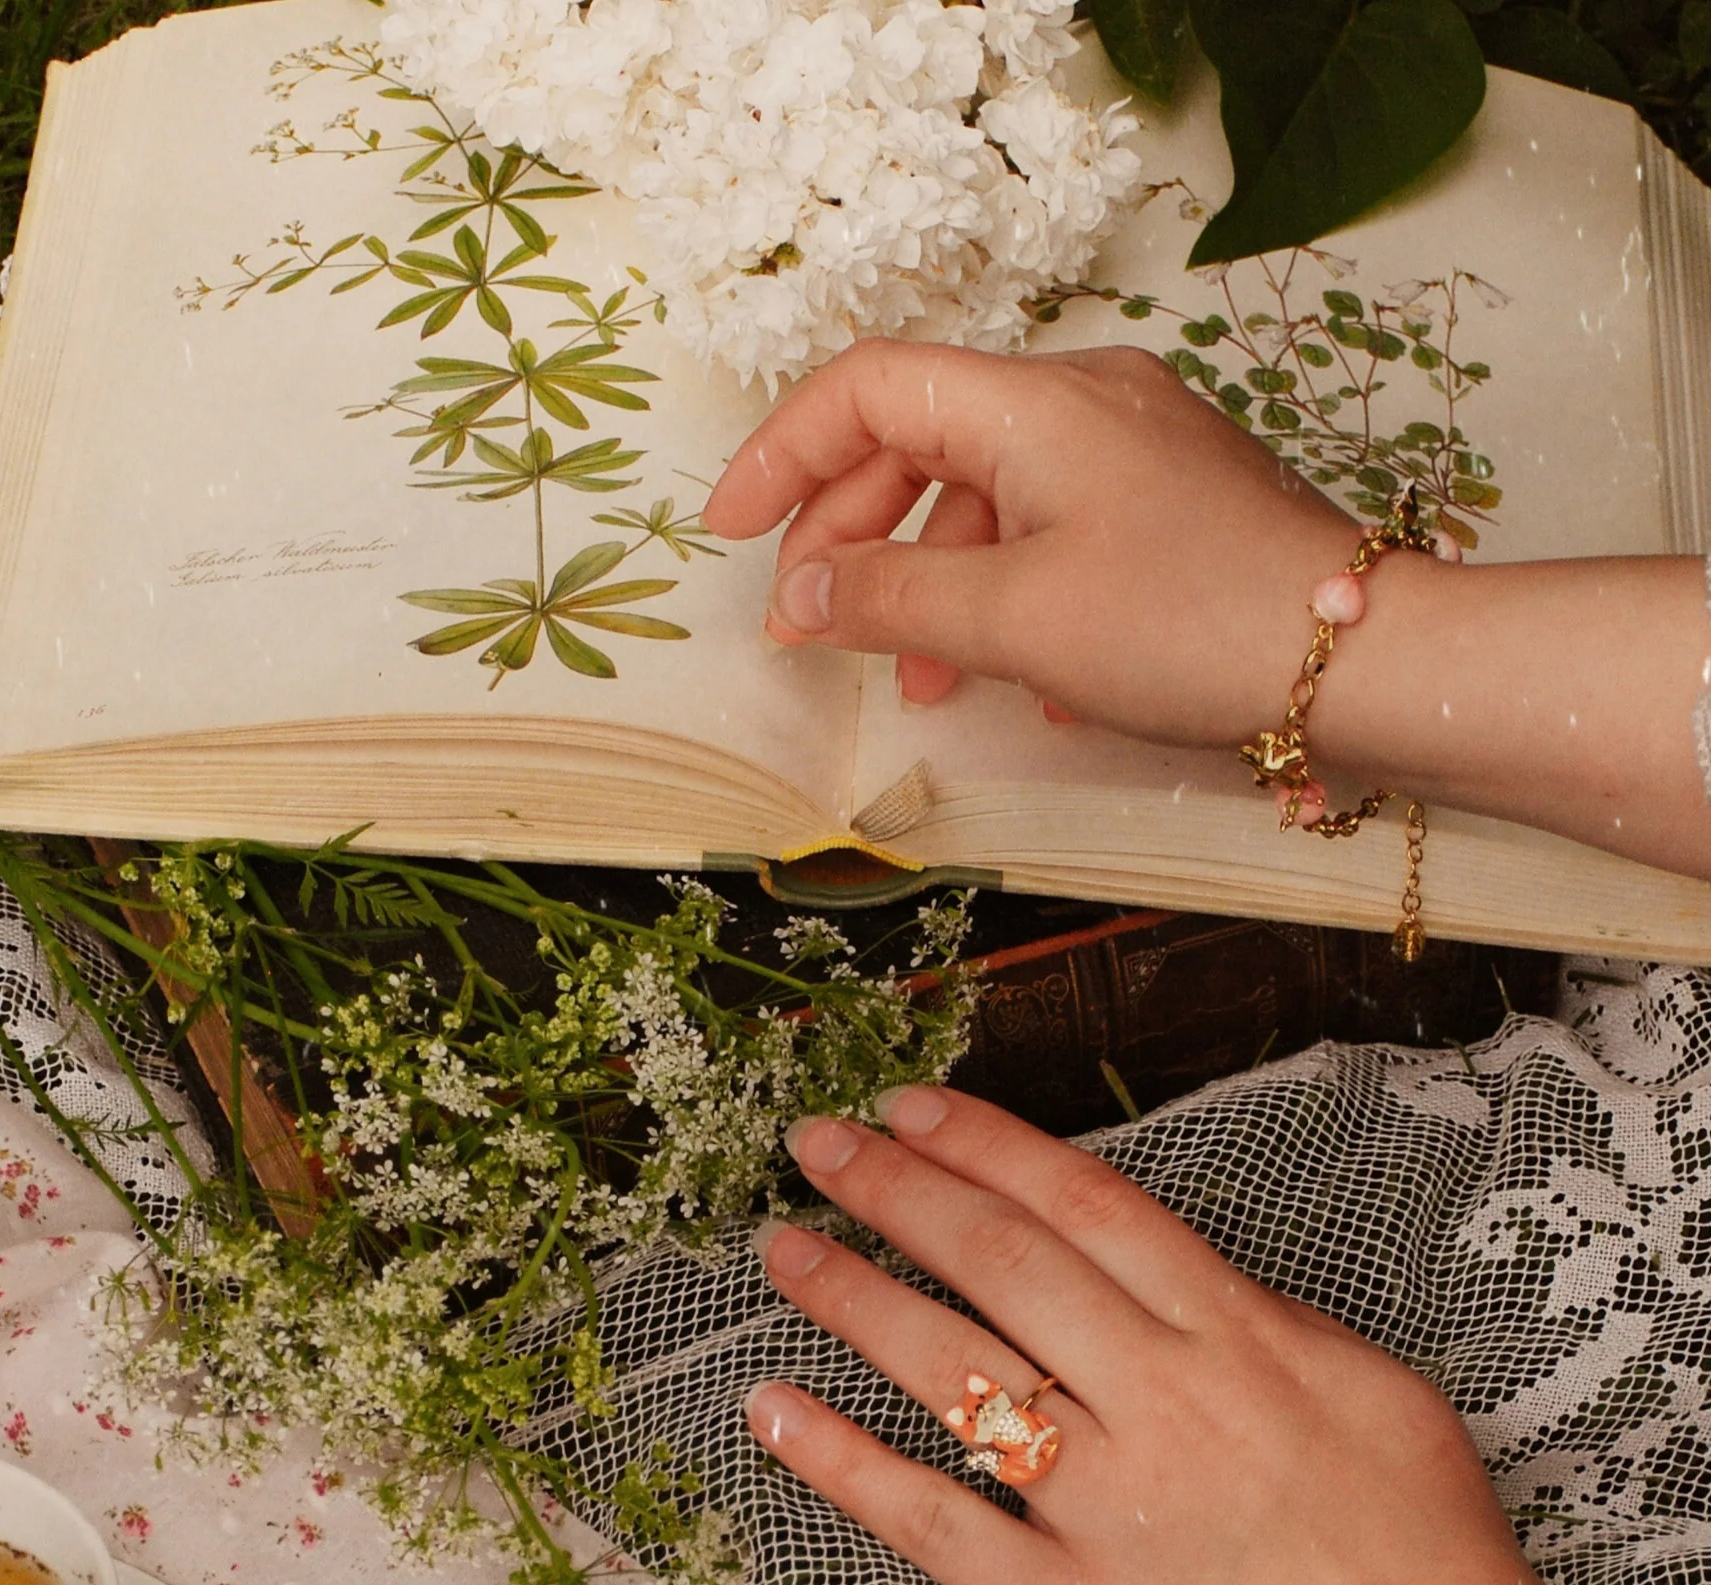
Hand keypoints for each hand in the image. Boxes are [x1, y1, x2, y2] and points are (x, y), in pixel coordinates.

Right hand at [701, 337, 1367, 748]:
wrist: (1369, 659)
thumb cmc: (1191, 624)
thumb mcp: (1016, 616)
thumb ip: (891, 596)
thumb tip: (801, 593)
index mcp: (1034, 402)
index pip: (868, 388)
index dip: (782, 454)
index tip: (731, 534)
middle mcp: (1082, 401)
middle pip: (919, 440)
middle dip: (850, 536)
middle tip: (814, 627)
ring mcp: (1130, 450)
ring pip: (984, 496)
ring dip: (929, 583)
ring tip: (918, 681)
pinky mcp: (1166, 503)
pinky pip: (1050, 529)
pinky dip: (1004, 593)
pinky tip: (1016, 679)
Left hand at [746, 1085, 1641, 1584]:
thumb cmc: (1431, 1554)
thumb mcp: (1373, 1390)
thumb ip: (1267, 1320)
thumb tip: (1177, 1276)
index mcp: (1233, 1334)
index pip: (1082, 1203)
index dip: (984, 1144)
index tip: (910, 1109)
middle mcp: (1157, 1396)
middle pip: (999, 1260)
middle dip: (896, 1188)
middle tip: (816, 1143)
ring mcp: (1104, 1502)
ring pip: (950, 1369)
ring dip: (851, 1296)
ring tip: (782, 1247)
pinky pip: (933, 1521)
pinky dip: (843, 1459)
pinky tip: (774, 1408)